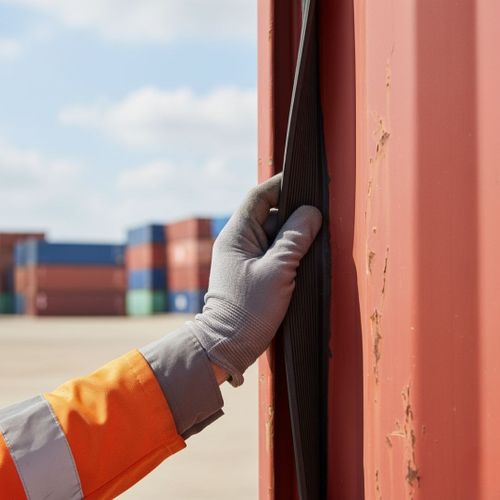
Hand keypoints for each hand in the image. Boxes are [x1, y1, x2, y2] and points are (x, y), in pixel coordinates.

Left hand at [191, 173, 321, 385]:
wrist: (227, 345)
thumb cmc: (248, 310)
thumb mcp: (277, 271)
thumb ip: (295, 239)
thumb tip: (312, 212)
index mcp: (237, 234)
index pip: (259, 197)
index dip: (281, 185)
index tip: (304, 180)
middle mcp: (238, 242)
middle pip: (270, 215)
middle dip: (294, 214)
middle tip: (320, 217)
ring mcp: (245, 258)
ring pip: (274, 235)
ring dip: (294, 236)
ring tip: (315, 241)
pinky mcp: (252, 273)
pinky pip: (274, 253)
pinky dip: (289, 253)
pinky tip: (305, 259)